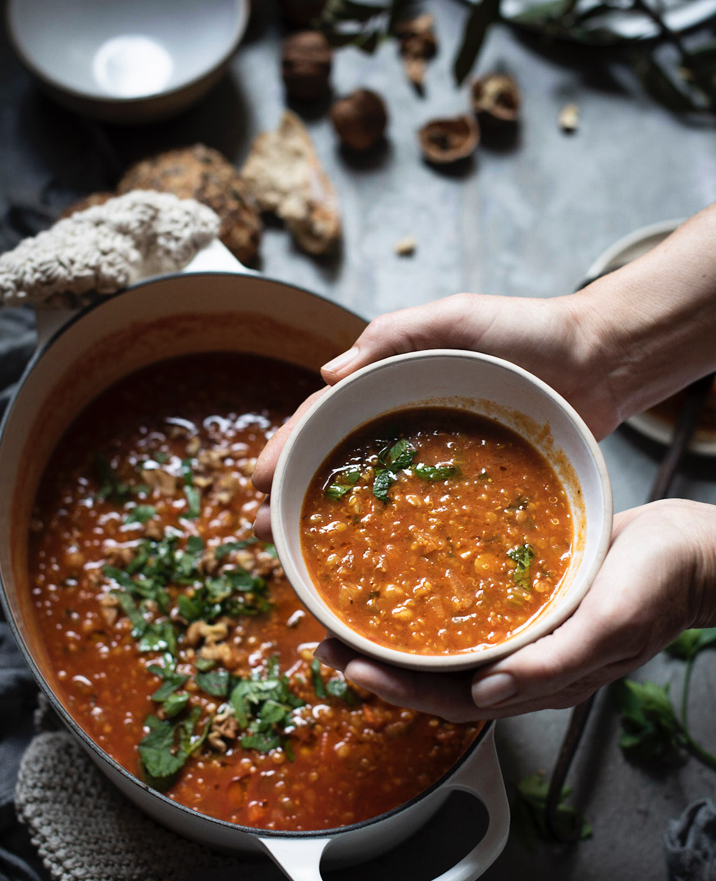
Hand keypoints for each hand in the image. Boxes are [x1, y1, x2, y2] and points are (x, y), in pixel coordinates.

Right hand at [253, 290, 615, 539]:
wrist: (603, 360)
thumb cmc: (530, 329)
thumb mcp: (458, 317)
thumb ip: (396, 335)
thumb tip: (328, 373)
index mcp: (392, 381)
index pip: (325, 415)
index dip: (288, 446)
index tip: (257, 480)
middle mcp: (407, 422)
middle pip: (339, 461)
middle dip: (297, 493)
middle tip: (267, 530)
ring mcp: (438, 457)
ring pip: (376, 494)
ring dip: (335, 522)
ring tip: (303, 556)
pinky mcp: (474, 486)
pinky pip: (428, 513)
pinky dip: (396, 537)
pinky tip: (377, 564)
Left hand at [312, 500, 715, 720]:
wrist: (692, 551)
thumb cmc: (659, 584)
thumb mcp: (612, 623)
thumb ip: (554, 664)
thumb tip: (487, 694)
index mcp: (537, 680)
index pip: (452, 700)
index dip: (396, 690)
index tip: (347, 666)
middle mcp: (521, 663)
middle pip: (435, 678)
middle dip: (378, 666)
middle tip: (325, 639)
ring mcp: (523, 633)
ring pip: (445, 647)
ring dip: (394, 637)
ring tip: (348, 616)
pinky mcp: (526, 600)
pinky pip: (466, 611)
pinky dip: (428, 606)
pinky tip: (405, 583)